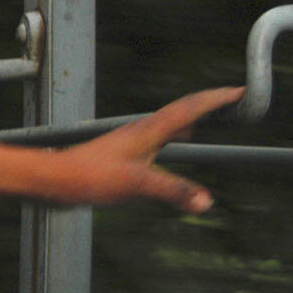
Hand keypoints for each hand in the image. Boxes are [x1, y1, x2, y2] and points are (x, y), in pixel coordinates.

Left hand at [52, 85, 240, 212]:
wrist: (53, 178)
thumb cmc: (88, 176)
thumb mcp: (136, 184)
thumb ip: (171, 190)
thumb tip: (205, 201)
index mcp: (148, 131)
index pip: (189, 109)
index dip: (216, 99)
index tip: (238, 91)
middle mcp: (141, 131)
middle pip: (181, 112)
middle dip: (208, 105)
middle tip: (232, 101)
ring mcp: (131, 141)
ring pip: (168, 125)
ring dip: (191, 119)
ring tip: (209, 120)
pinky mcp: (123, 154)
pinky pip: (158, 139)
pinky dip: (175, 136)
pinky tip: (174, 144)